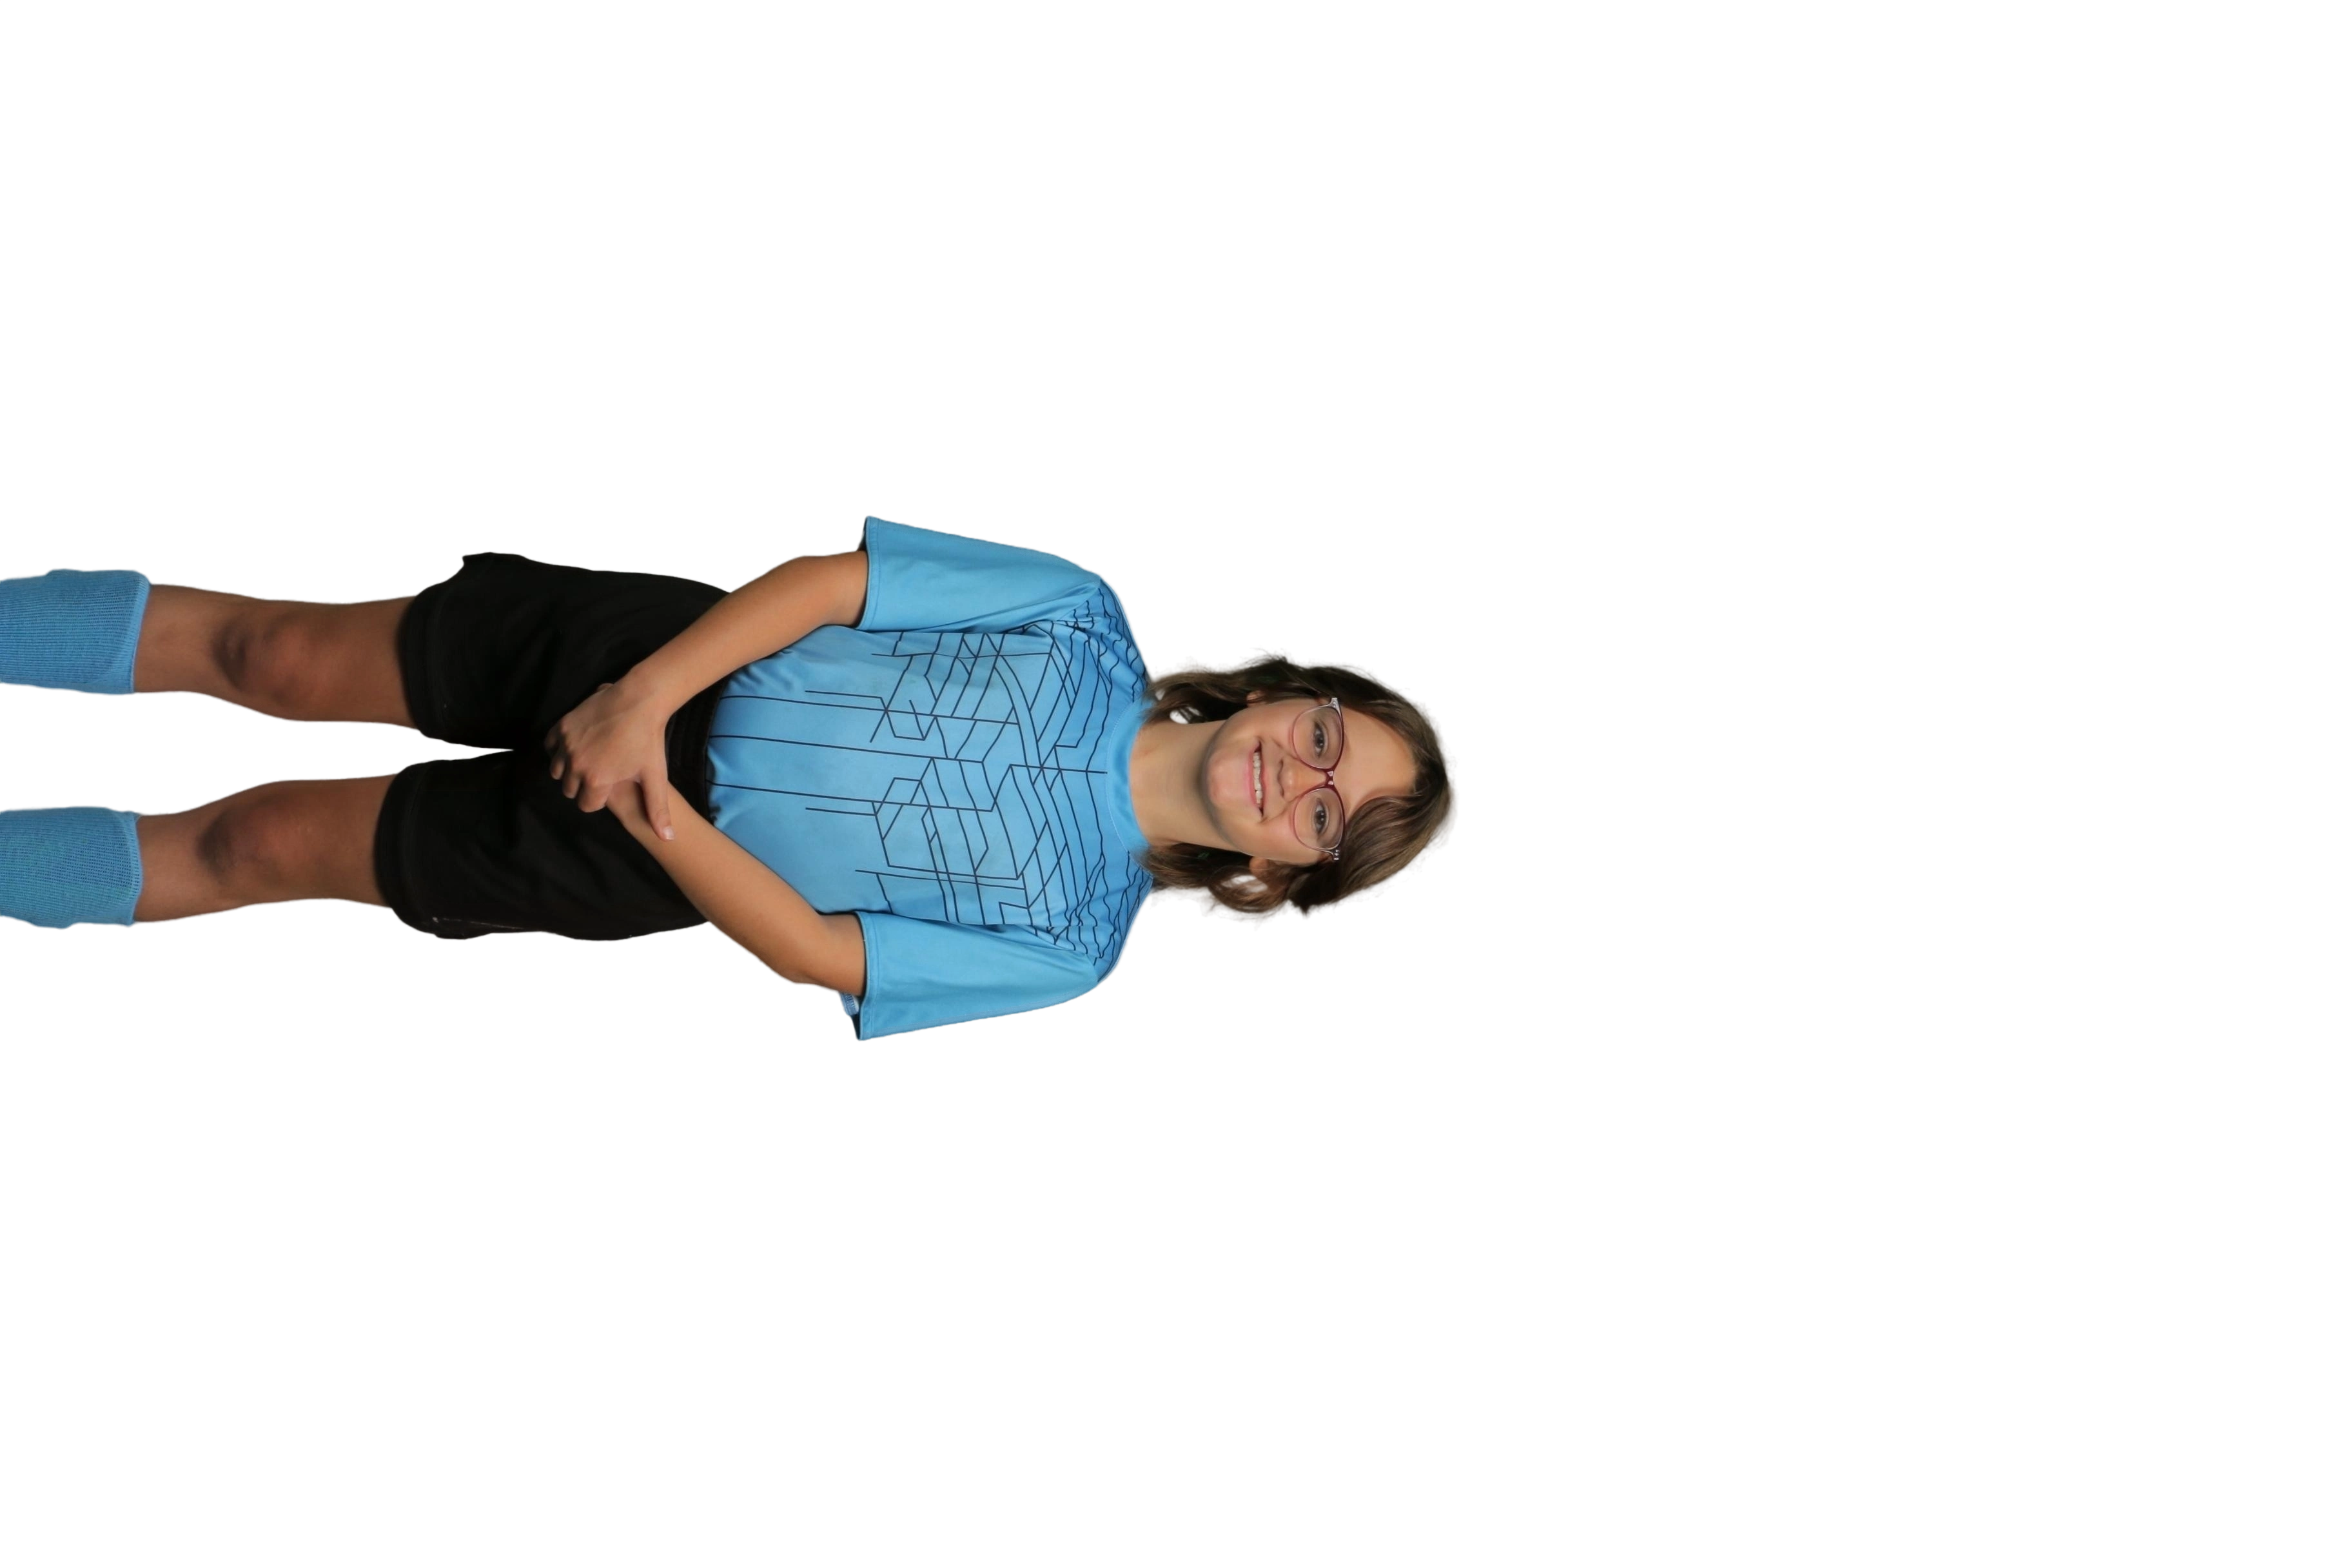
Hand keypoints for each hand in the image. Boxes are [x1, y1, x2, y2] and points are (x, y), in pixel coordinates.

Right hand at [544, 680, 677, 841]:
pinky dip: (558, 751)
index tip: (611, 787)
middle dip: (584, 787)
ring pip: (557, 771)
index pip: (586, 805)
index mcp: (596, 780)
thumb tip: (668, 839)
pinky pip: (550, 747)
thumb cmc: (649, 740)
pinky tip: (576, 748)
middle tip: (601, 774)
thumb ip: (657, 809)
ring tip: (589, 762)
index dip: (599, 799)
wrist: (640, 700)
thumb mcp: (655, 776)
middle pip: (570, 790)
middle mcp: (576, 764)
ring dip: (569, 771)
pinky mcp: (561, 727)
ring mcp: (566, 745)